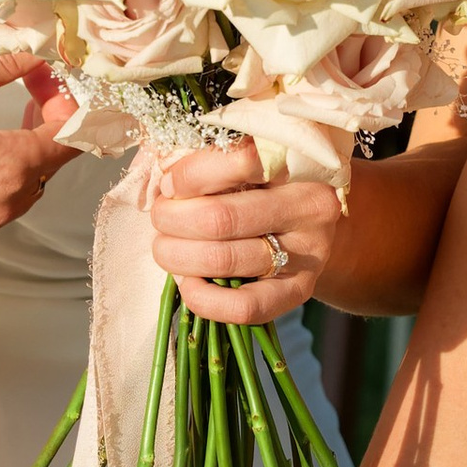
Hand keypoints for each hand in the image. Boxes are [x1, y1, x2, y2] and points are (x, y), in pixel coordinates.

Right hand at [0, 50, 78, 257]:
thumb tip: (36, 57)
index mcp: (8, 167)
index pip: (69, 141)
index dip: (68, 107)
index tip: (50, 86)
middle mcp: (1, 207)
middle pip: (47, 168)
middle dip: (45, 130)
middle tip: (30, 97)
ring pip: (19, 194)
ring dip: (18, 161)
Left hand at [151, 135, 342, 324]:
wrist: (306, 227)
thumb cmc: (261, 187)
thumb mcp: (237, 163)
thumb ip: (197, 160)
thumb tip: (156, 174)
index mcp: (296, 163)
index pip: (240, 161)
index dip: (189, 175)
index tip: (169, 184)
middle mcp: (309, 208)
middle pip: (221, 218)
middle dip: (172, 220)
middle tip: (160, 217)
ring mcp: (308, 254)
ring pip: (225, 260)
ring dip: (178, 256)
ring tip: (167, 248)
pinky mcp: (299, 292)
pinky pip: (244, 306)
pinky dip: (203, 298)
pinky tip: (187, 283)